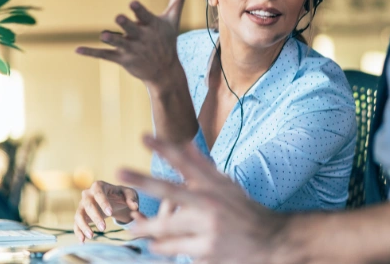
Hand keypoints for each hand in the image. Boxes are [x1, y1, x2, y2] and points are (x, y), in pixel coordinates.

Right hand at [73, 180, 138, 241]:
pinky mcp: (81, 215)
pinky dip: (78, 232)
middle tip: (103, 228)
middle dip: (95, 217)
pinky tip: (83, 241)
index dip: (103, 202)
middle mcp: (88, 194)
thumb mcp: (129, 194)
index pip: (99, 192)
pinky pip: (76, 223)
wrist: (115, 201)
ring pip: (79, 215)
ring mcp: (82, 205)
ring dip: (84, 226)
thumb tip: (134, 207)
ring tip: (92, 236)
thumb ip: (132, 198)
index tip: (110, 213)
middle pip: (88, 204)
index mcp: (99, 185)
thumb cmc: (122, 195)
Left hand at [75, 0, 195, 86]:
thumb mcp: (173, 20)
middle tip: (119, 18)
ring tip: (104, 35)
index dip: (138, 10)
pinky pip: (104, 55)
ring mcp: (130, 49)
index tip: (132, 3)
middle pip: (131, 29)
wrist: (164, 72)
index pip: (145, 16)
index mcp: (152, 26)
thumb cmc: (167, 41)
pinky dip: (91, 52)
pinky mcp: (121, 59)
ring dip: (111, 39)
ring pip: (118, 42)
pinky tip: (78, 50)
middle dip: (126, 25)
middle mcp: (141, 38)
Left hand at [119, 136, 286, 263]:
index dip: (163, 148)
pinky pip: (180, 252)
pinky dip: (173, 249)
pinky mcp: (207, 254)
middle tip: (118, 172)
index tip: (143, 136)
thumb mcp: (227, 186)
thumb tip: (185, 142)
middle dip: (142, 181)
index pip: (185, 162)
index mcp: (213, 187)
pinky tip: (178, 247)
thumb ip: (203, 167)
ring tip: (136, 230)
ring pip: (166, 231)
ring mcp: (208, 231)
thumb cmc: (244, 210)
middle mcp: (210, 205)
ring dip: (148, 231)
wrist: (271, 241)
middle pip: (170, 191)